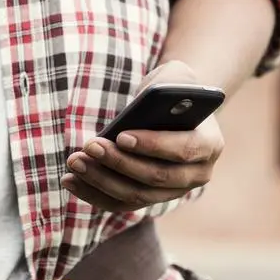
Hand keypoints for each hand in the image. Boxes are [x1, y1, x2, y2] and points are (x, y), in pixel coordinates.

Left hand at [61, 61, 224, 212]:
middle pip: (156, 178)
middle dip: (119, 162)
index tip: (121, 136)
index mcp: (210, 144)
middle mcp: (196, 175)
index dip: (153, 145)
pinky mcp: (148, 199)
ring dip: (101, 180)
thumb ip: (170, 82)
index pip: (183, 150)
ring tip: (75, 161)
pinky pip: (118, 203)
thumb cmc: (173, 89)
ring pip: (135, 195)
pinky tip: (69, 180)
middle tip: (89, 145)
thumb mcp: (176, 76)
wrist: (173, 110)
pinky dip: (93, 193)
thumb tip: (144, 103)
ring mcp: (172, 192)